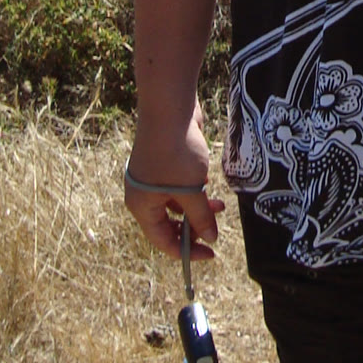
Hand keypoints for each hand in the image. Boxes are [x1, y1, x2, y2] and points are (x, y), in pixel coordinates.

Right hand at [124, 100, 223, 261]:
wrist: (170, 108)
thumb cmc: (176, 152)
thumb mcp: (191, 190)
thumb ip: (200, 217)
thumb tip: (210, 238)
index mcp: (142, 206)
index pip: (162, 240)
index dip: (186, 250)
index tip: (210, 254)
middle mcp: (144, 195)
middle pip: (168, 224)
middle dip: (193, 228)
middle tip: (215, 231)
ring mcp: (154, 179)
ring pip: (177, 204)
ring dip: (198, 208)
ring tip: (220, 206)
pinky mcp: (166, 164)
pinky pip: (180, 187)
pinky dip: (195, 191)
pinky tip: (209, 186)